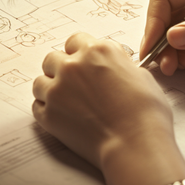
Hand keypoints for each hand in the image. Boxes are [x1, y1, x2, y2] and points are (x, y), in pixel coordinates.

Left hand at [32, 33, 172, 169]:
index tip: (84, 62)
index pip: (76, 40)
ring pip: (40, 81)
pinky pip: (37, 106)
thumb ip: (118, 66)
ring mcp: (58, 90)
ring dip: (51, 88)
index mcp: (98, 51)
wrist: (135, 143)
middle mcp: (74, 66)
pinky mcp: (49, 115)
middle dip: (62, 68)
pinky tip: (64, 115)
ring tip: (68, 101)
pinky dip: (47, 109)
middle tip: (76, 83)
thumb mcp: (141, 76)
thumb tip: (113, 69)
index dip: (80, 52)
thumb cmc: (146, 113)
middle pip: (53, 58)